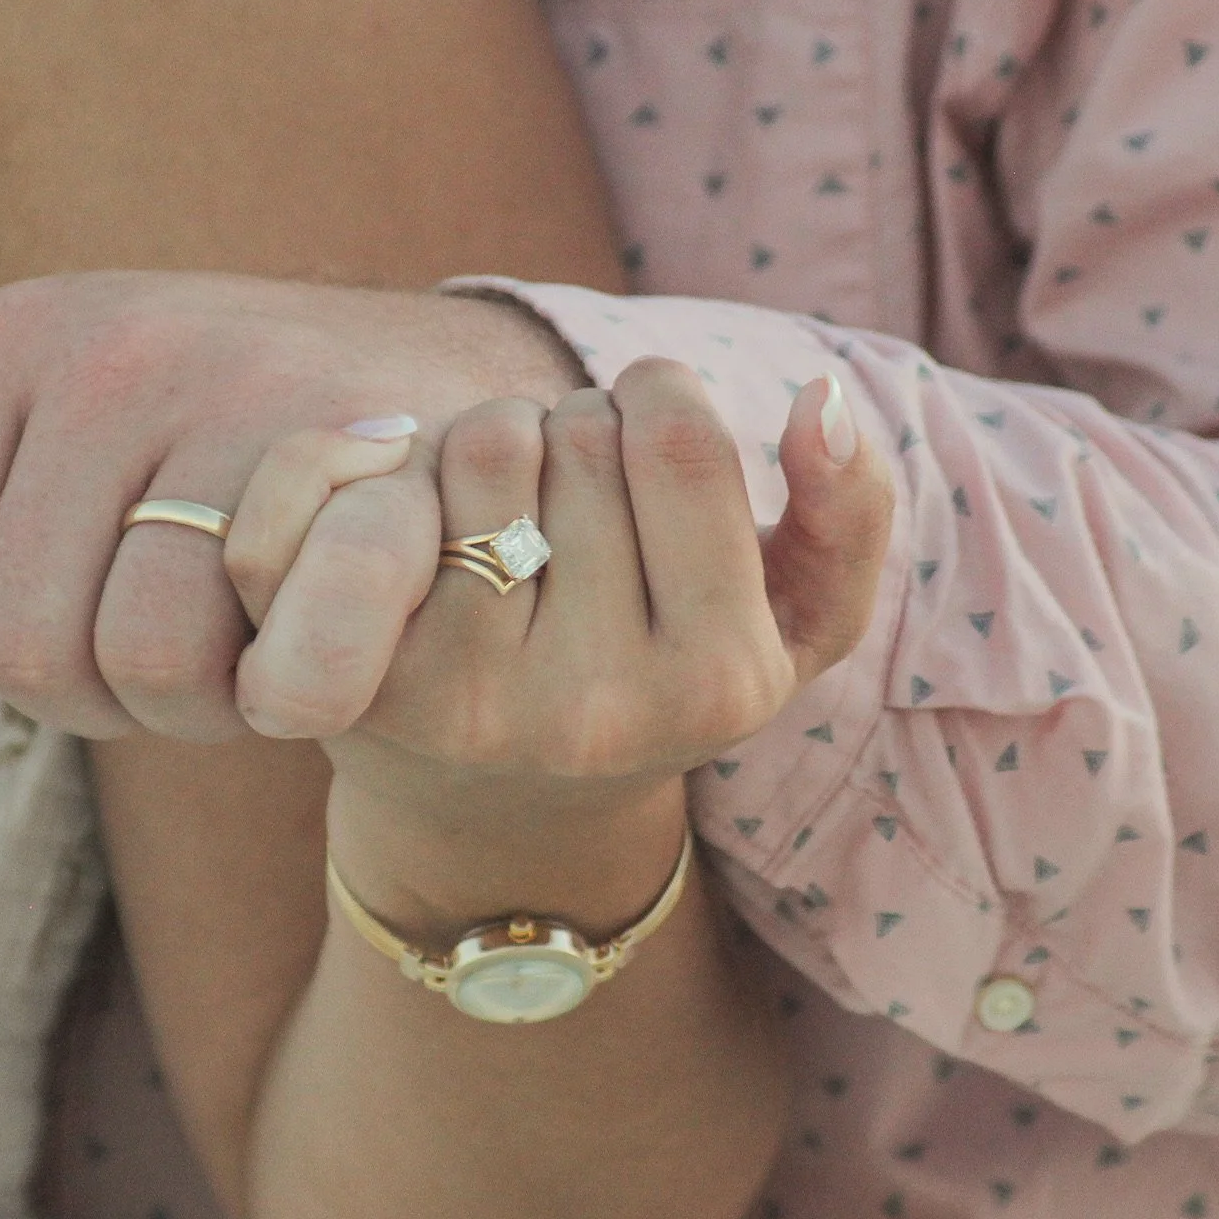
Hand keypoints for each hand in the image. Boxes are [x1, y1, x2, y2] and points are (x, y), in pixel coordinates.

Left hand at [0, 271, 584, 741]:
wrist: (460, 406)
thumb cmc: (228, 455)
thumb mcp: (48, 456)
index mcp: (10, 340)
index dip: (19, 657)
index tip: (111, 598)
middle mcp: (109, 348)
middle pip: (18, 648)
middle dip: (112, 691)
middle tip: (205, 628)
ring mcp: (234, 388)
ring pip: (136, 659)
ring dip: (209, 699)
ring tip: (266, 627)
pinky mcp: (359, 456)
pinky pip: (265, 654)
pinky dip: (297, 691)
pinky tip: (333, 648)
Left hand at [228, 361, 892, 833]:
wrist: (502, 821)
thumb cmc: (662, 677)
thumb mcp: (793, 622)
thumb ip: (849, 512)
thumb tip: (820, 399)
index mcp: (719, 683)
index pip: (679, 439)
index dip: (658, 397)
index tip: (648, 435)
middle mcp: (597, 712)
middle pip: (576, 431)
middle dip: (574, 428)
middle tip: (572, 499)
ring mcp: (474, 705)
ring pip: (482, 445)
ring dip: (490, 442)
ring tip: (506, 514)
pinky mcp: (369, 689)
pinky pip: (370, 492)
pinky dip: (382, 467)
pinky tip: (413, 523)